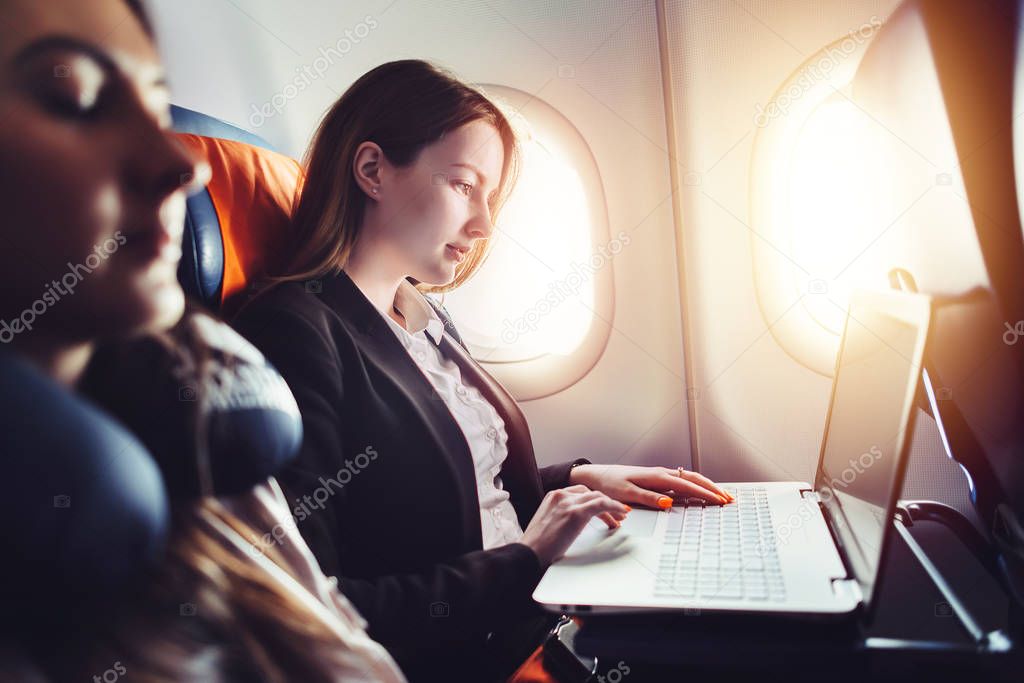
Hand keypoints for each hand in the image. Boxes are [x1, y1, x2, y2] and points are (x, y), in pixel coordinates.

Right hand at [520, 485, 630, 564]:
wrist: (529, 553)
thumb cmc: (536, 546)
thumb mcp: (548, 524)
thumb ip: (561, 517)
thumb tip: (575, 524)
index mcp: (552, 496)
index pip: (579, 493)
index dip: (594, 500)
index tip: (603, 508)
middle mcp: (560, 495)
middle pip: (590, 493)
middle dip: (605, 503)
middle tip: (617, 514)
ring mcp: (568, 502)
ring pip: (598, 497)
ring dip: (612, 506)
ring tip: (621, 516)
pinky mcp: (576, 513)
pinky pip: (601, 504)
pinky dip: (614, 507)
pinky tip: (621, 513)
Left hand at [568, 464, 732, 508]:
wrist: (597, 476)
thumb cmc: (609, 485)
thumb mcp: (626, 493)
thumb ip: (648, 498)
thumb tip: (669, 503)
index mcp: (656, 477)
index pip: (687, 485)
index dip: (705, 493)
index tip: (720, 501)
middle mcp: (661, 474)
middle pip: (693, 479)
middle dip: (713, 488)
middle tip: (729, 499)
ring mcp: (660, 476)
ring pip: (689, 479)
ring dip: (706, 486)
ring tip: (721, 496)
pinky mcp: (657, 480)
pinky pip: (682, 482)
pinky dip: (696, 486)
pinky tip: (701, 493)